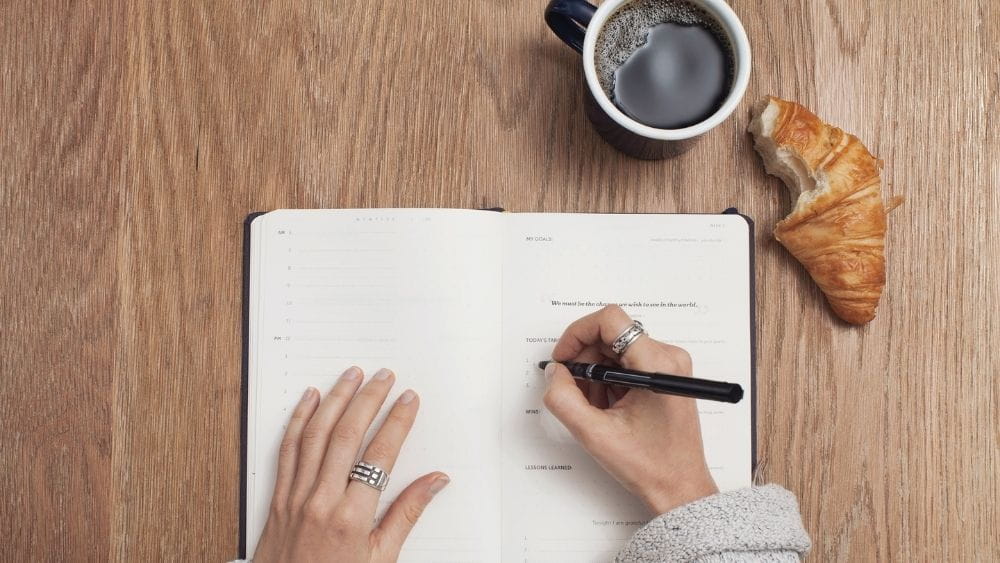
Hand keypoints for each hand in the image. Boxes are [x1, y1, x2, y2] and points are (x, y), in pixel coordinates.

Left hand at [254, 367, 449, 562]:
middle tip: (385, 376)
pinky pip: (288, 449)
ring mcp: (296, 496)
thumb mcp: (381, 559)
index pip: (380, 454)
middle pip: (348, 434)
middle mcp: (321, 500)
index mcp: (352, 517)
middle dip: (369, 399)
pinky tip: (310, 399)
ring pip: (316, 434)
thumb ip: (406, 514)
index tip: (409, 400)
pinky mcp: (279, 497)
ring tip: (352, 375)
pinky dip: (299, 419)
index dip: (397, 422)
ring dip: (335, 399)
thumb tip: (436, 481)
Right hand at [543, 305, 718, 515]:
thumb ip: (564, 398)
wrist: (679, 487)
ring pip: (616, 349)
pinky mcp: (665, 375)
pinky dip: (609, 380)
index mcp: (657, 365)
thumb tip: (554, 372)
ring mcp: (669, 366)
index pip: (610, 320)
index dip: (578, 333)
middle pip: (611, 334)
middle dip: (585, 360)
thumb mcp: (594, 434)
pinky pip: (627, 362)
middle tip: (574, 391)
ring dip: (596, 373)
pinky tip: (608, 408)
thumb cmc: (650, 465)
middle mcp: (668, 357)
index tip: (564, 358)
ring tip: (595, 407)